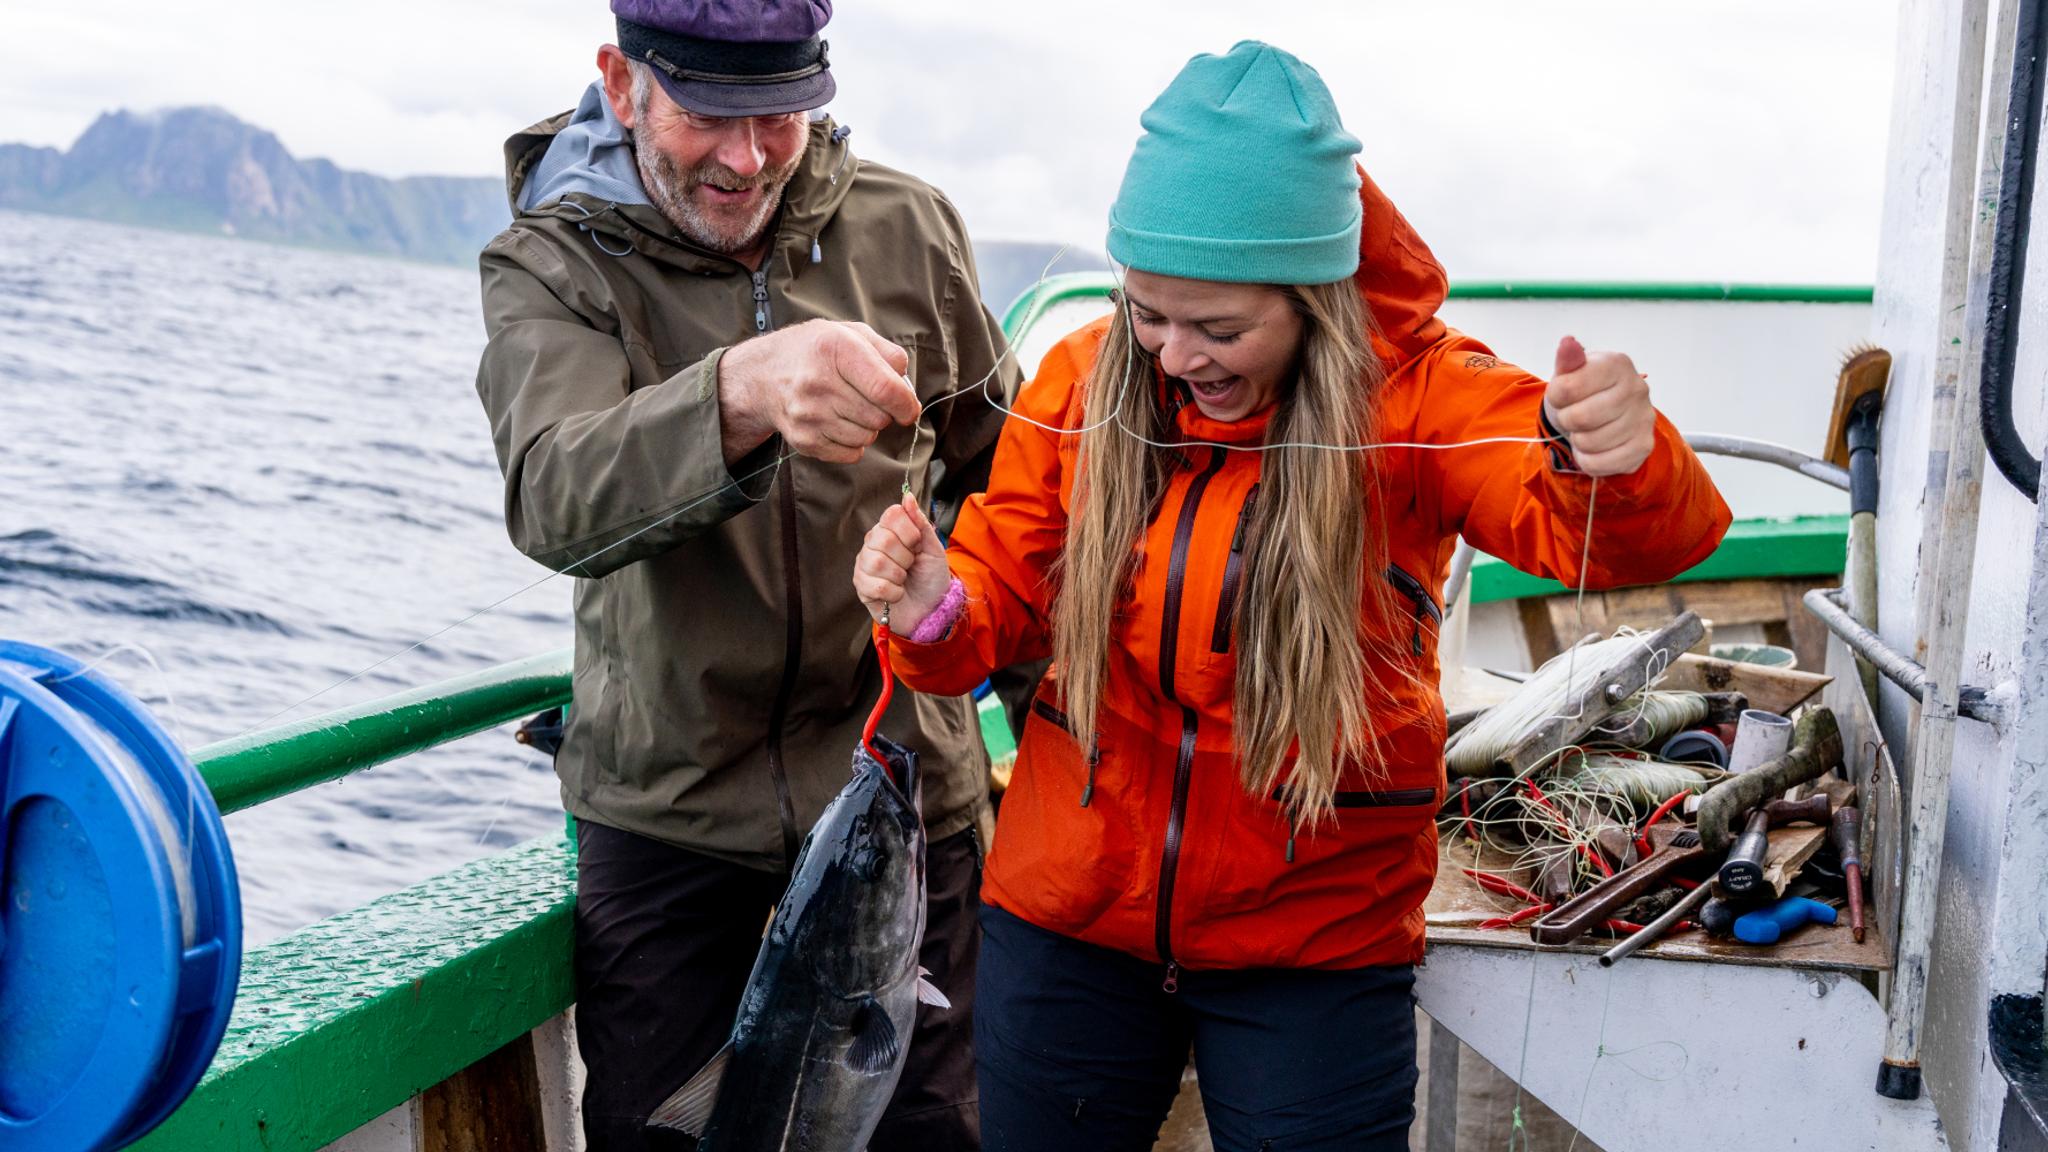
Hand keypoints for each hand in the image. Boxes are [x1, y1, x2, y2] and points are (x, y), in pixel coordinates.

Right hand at [718, 319, 920, 464]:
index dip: (906, 404)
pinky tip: (837, 422)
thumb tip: (907, 389)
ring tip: (848, 407)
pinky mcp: (804, 440)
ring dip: (868, 427)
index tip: (909, 409)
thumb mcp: (850, 334)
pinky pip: (851, 454)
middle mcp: (818, 382)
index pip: (884, 389)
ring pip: (867, 437)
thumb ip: (887, 353)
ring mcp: (808, 414)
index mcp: (835, 348)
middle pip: (878, 417)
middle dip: (884, 412)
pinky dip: (853, 443)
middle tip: (868, 399)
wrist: (763, 375)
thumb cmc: (816, 352)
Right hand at [855, 492, 953, 633]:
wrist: (930, 610)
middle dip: (906, 557)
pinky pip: (876, 585)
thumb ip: (920, 523)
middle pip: (884, 538)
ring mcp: (864, 565)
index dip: (909, 531)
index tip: (917, 545)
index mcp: (890, 530)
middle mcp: (873, 543)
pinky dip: (894, 593)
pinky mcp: (862, 586)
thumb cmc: (930, 578)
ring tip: (903, 580)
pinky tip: (897, 593)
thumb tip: (907, 496)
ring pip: (878, 562)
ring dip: (899, 576)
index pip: (892, 514)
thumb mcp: (933, 549)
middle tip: (910, 566)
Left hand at [1543, 335, 1655, 476]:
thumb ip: (1567, 361)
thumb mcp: (1570, 373)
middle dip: (1567, 420)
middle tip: (1574, 415)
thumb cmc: (1583, 392)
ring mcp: (1644, 418)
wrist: (1605, 417)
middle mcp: (1637, 388)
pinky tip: (1594, 447)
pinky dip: (1587, 460)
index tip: (1562, 395)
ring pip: (1589, 442)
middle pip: (1580, 418)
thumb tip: (1567, 343)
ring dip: (1578, 441)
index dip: (1556, 397)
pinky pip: (1599, 463)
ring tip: (1586, 430)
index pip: (1568, 388)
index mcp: (1617, 363)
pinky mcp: (1644, 446)